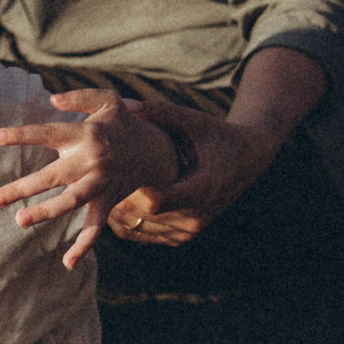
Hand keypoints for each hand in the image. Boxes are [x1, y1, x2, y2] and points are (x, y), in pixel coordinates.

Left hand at [0, 88, 182, 267]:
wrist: (156, 151)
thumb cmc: (121, 123)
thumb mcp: (107, 100)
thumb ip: (80, 97)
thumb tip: (52, 100)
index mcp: (87, 134)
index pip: (50, 134)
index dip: (25, 135)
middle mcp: (92, 161)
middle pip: (54, 175)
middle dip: (25, 187)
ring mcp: (101, 184)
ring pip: (71, 202)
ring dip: (46, 213)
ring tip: (20, 221)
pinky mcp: (108, 201)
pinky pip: (96, 227)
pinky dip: (84, 245)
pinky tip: (68, 263)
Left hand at [105, 100, 277, 247]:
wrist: (248, 158)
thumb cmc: (218, 135)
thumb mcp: (194, 121)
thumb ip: (162, 113)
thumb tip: (128, 105)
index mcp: (201, 189)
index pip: (153, 200)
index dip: (129, 189)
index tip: (113, 172)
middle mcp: (197, 216)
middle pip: (141, 217)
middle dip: (117, 199)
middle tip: (94, 180)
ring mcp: (190, 230)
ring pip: (139, 231)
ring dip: (118, 213)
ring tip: (102, 190)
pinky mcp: (184, 236)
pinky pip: (146, 237)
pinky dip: (129, 222)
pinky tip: (118, 201)